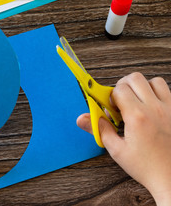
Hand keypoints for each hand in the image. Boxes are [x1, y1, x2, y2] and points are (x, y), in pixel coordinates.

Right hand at [77, 72, 170, 204]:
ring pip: (153, 81)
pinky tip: (151, 107)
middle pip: (134, 78)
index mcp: (137, 117)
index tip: (109, 108)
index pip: (119, 89)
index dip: (110, 97)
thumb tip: (82, 119)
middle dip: (123, 86)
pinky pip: (167, 90)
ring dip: (142, 87)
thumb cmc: (146, 167)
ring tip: (137, 102)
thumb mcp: (117, 150)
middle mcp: (155, 108)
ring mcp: (169, 109)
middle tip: (120, 102)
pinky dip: (157, 93)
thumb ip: (99, 129)